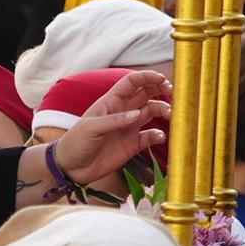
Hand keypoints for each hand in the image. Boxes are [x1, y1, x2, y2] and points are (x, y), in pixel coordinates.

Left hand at [57, 71, 171, 184]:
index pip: (132, 83)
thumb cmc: (76, 142)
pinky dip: (158, 135)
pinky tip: (160, 137)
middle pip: (146, 94)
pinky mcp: (133, 145)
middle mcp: (124, 112)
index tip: (162, 78)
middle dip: (160, 90)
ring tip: (170, 116)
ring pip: (152, 113)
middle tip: (172, 94)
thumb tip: (138, 114)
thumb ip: (115, 120)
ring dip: (163, 111)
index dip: (147, 77)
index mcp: (111, 102)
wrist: (71, 168)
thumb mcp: (92, 128)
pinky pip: (150, 136)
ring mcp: (129, 128)